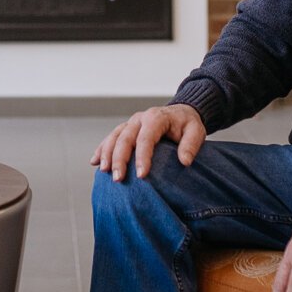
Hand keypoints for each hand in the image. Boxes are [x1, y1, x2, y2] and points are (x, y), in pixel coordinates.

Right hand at [90, 104, 206, 181]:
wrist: (180, 112)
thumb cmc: (188, 124)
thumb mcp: (196, 131)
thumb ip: (191, 145)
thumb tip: (184, 161)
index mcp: (156, 118)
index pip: (146, 138)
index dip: (142, 157)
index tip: (141, 175)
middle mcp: (140, 118)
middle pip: (125, 138)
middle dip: (120, 159)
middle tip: (118, 179)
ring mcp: (130, 123)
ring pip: (114, 137)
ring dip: (107, 154)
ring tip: (104, 172)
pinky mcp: (126, 128)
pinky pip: (111, 138)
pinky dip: (102, 149)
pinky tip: (95, 162)